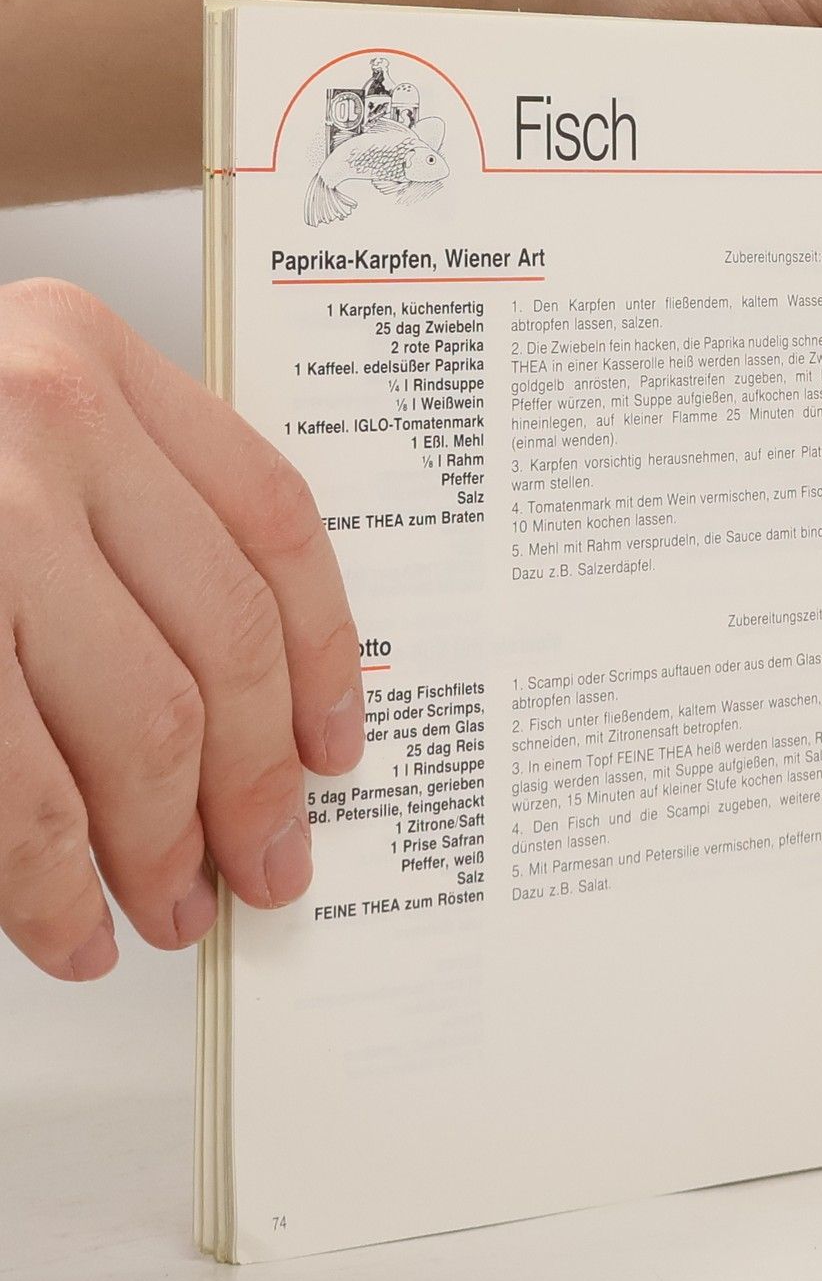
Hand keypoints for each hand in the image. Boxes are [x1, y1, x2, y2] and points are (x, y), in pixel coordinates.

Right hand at [0, 279, 362, 979]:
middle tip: (260, 864)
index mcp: (90, 358)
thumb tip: (252, 704)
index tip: (331, 749)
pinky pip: (20, 785)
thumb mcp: (13, 424)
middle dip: (250, 785)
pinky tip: (64, 922)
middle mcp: (37, 420)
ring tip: (166, 908)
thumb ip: (123, 513)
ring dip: (158, 847)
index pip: (272, 527)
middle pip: (220, 643)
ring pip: (138, 724)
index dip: (322, 658)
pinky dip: (47, 881)